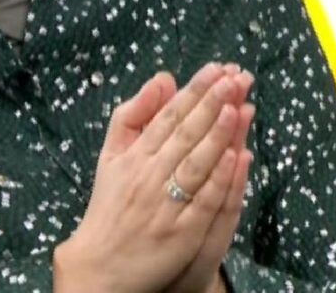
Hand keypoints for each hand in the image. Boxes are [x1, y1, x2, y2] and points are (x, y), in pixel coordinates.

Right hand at [54, 63, 247, 292]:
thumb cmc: (109, 205)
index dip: (195, 91)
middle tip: (236, 78)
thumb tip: (163, 78)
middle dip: (212, 103)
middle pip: (184, 134)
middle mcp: (148, 176)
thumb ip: (132, 115)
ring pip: (195, 164)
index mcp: (133, 156)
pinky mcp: (180, 234)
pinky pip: (202, 203)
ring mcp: (165, 205)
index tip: (218, 69)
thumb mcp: (110, 154)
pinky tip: (236, 158)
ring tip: (236, 107)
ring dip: (217, 135)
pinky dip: (218, 180)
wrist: (98, 266)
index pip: (169, 116)